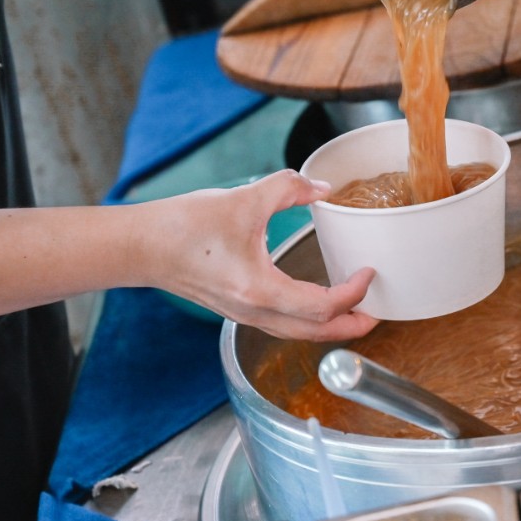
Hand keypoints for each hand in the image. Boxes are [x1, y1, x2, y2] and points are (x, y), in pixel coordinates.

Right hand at [144, 169, 378, 340]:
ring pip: (297, 333)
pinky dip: (307, 320)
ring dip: (330, 327)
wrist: (141, 246)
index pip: (322, 307)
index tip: (368, 272)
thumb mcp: (245, 199)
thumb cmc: (185, 227)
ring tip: (355, 312)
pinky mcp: (235, 308)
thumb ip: (289, 188)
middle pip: (315, 333)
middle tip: (378, 313)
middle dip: (352, 328)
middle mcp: (254, 311)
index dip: (354, 293)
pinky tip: (315, 303)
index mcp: (260, 290)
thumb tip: (322, 187)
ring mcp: (243, 314)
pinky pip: (281, 324)